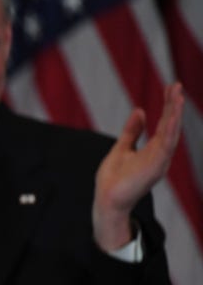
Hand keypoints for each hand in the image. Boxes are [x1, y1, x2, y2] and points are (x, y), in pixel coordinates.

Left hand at [92, 82, 183, 250]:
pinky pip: (166, 145)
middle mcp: (160, 154)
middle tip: (175, 84)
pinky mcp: (156, 167)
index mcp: (154, 150)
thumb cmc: (114, 178)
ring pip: (171, 133)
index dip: (167, 106)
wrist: (107, 199)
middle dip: (173, 106)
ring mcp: (160, 161)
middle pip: (170, 126)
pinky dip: (171, 130)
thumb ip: (132, 131)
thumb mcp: (122, 148)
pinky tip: (173, 116)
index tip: (170, 87)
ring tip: (178, 96)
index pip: (164, 124)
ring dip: (175, 115)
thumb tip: (139, 111)